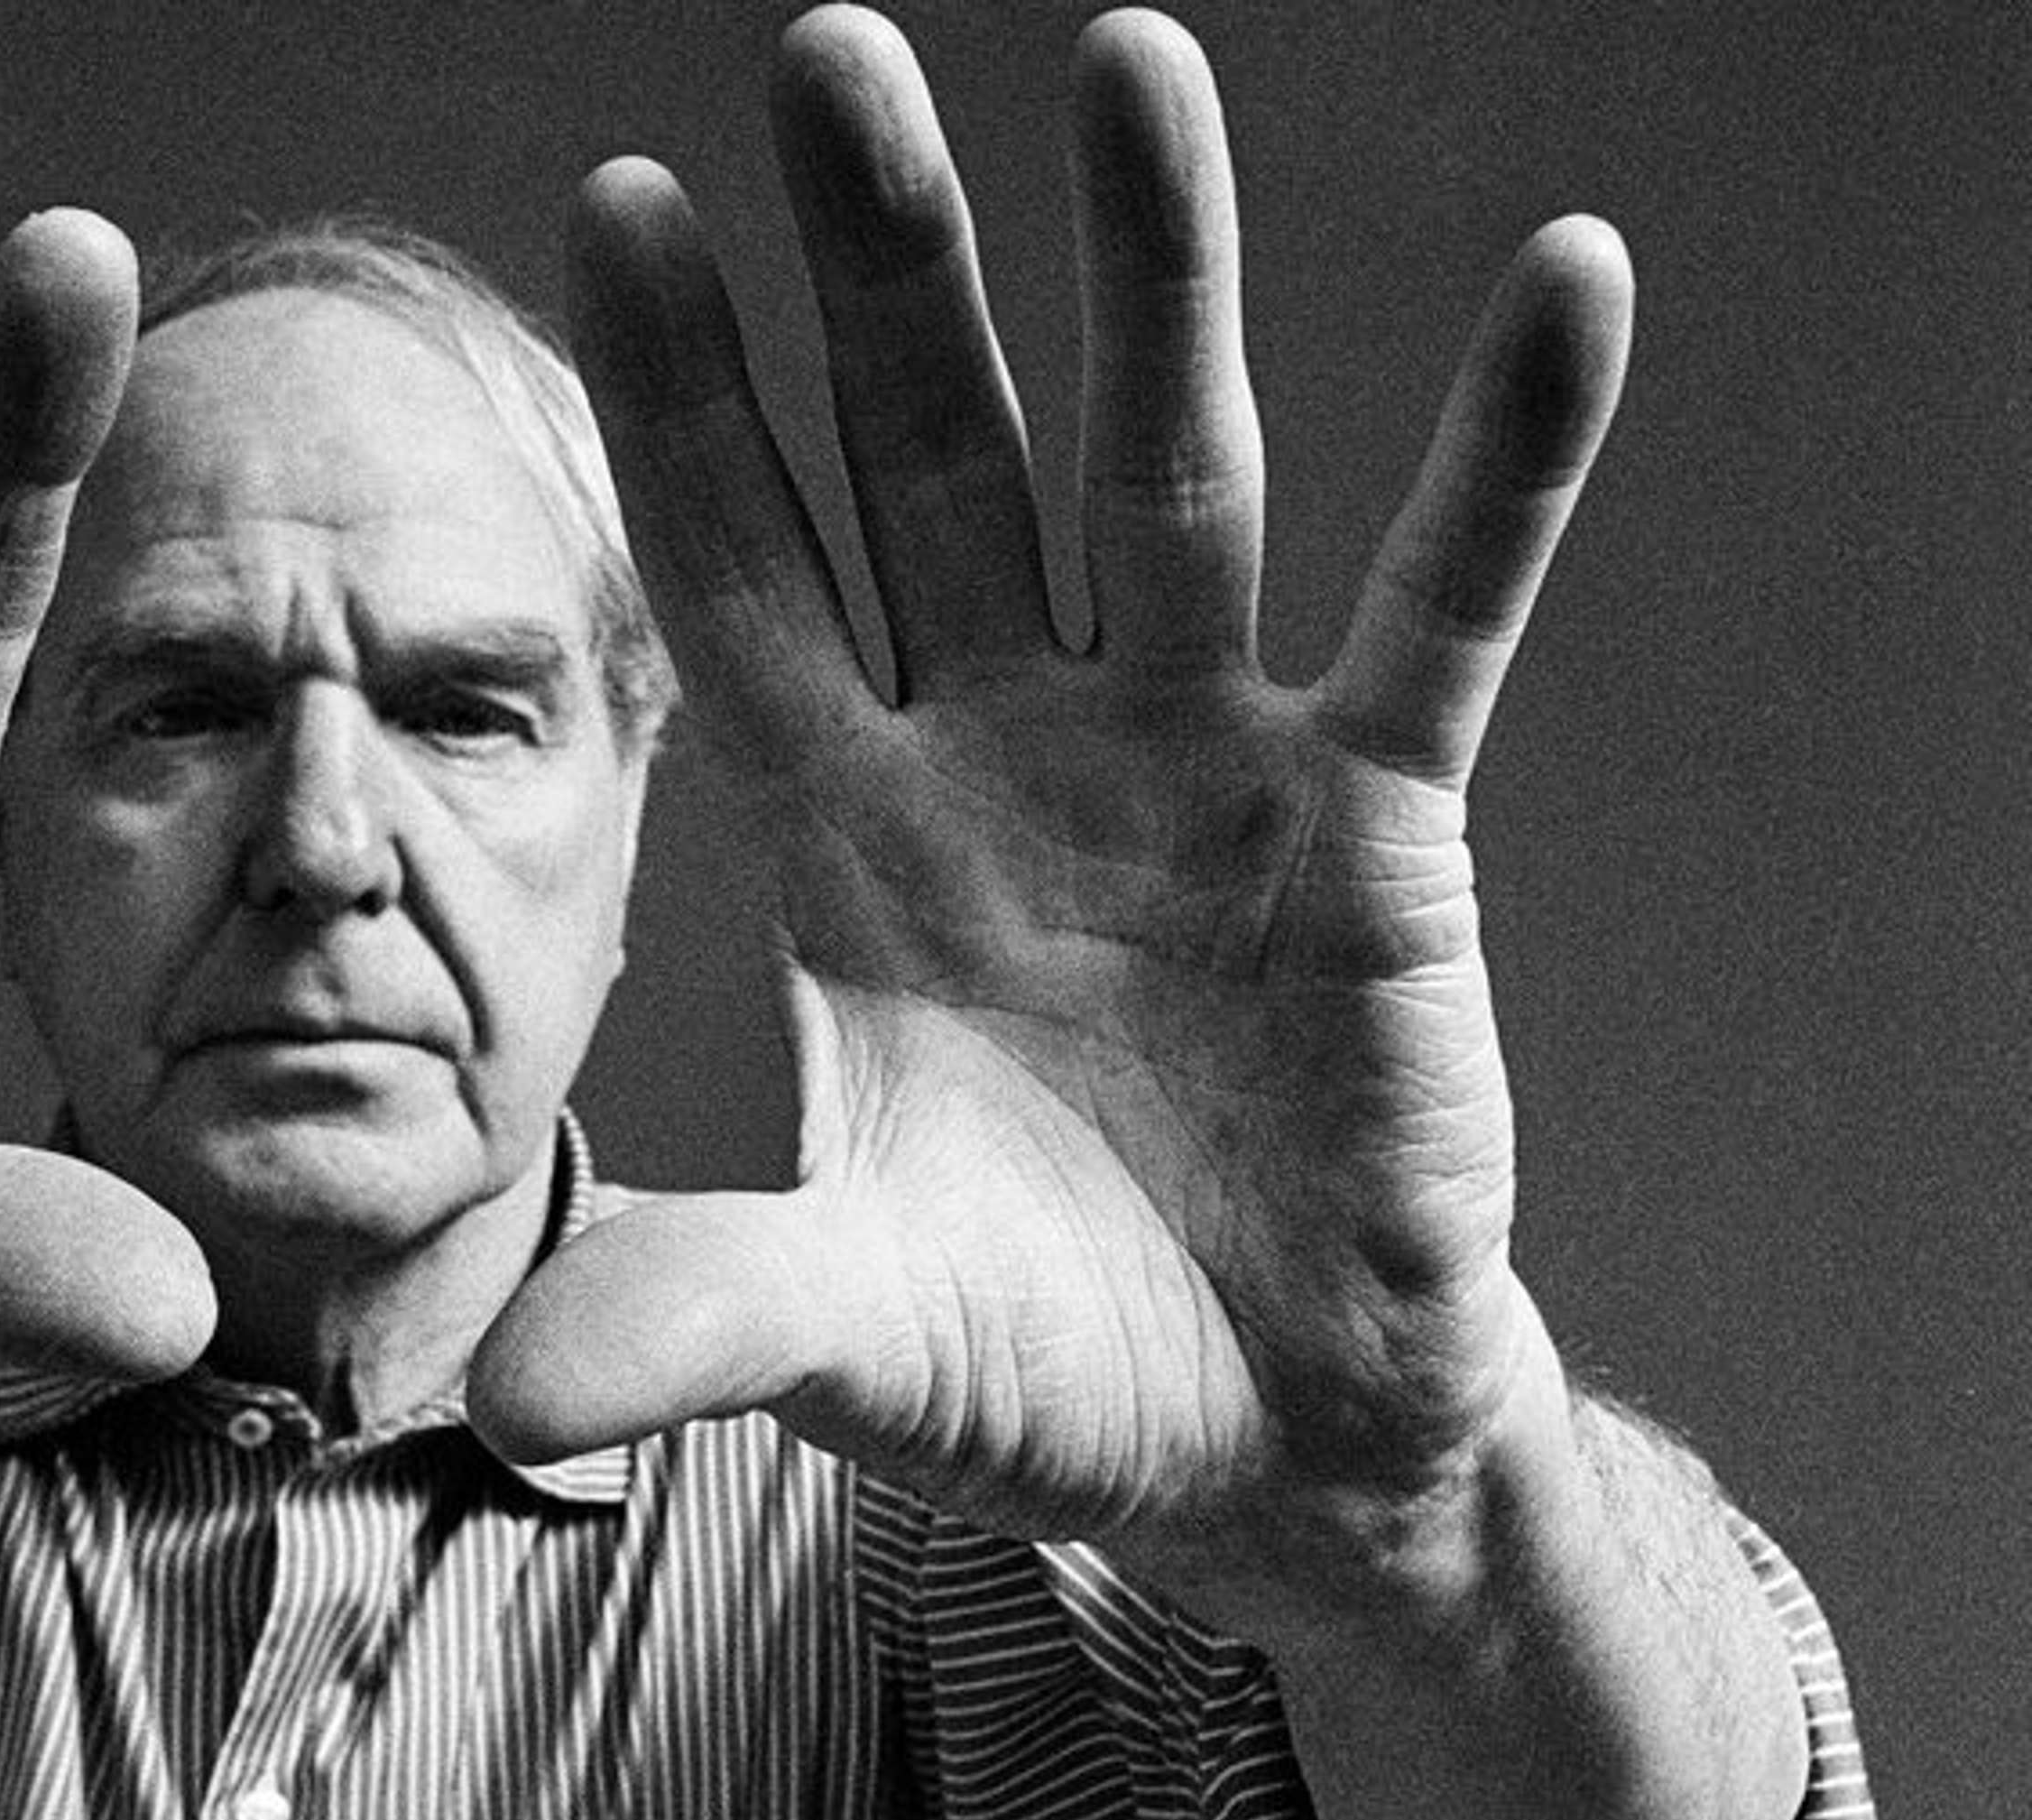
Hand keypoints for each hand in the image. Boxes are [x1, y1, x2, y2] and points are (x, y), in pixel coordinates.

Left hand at [477, 8, 1618, 1602]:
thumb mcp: (857, 1339)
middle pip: (932, 465)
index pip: (742, 576)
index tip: (617, 202)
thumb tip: (495, 1399)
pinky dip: (1507, 458)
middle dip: (885, 271)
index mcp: (852, 839)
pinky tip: (1570, 285)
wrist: (1264, 1435)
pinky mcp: (1381, 820)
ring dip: (1155, 273)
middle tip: (823, 49)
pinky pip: (1447, 605)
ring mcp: (1199, 761)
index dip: (681, 405)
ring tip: (1127, 54)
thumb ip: (696, 1314)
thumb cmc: (1036, 1368)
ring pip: (1165, 471)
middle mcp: (1009, 753)